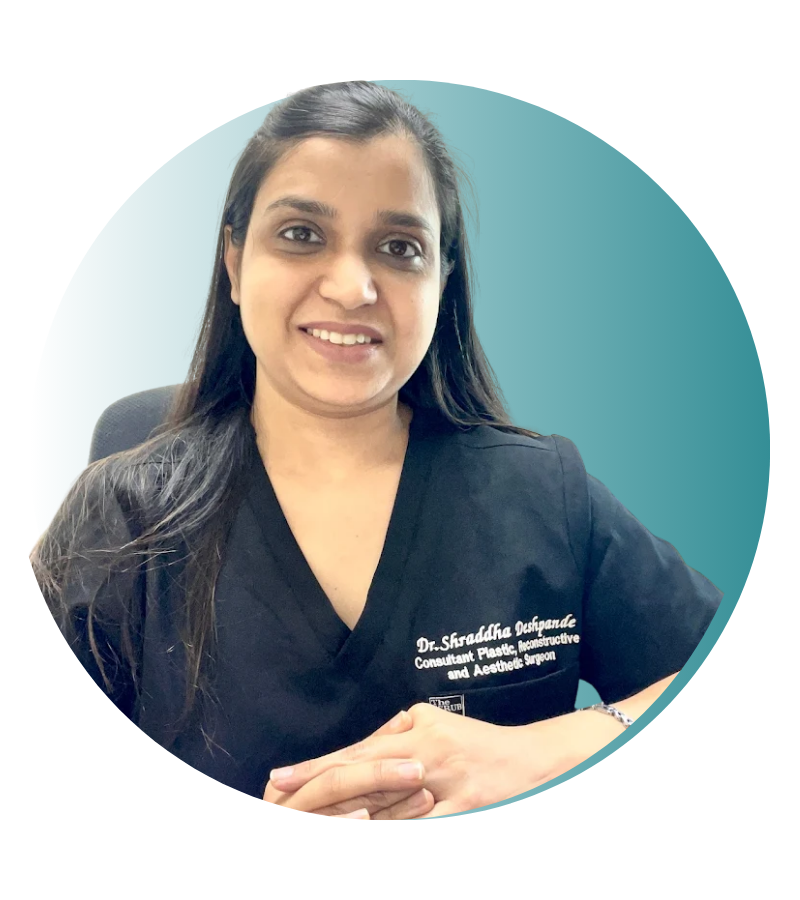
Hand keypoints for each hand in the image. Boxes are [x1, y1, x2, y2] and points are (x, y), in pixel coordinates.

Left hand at [267, 703, 575, 817]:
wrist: (533, 763)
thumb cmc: (477, 741)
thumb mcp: (436, 721)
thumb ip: (398, 728)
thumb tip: (365, 742)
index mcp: (419, 732)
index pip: (359, 751)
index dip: (319, 765)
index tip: (284, 776)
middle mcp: (427, 758)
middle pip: (365, 781)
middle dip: (322, 792)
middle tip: (283, 800)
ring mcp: (446, 790)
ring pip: (387, 812)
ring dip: (349, 822)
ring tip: (313, 826)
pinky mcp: (465, 815)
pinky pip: (421, 831)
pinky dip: (392, 835)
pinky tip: (365, 835)